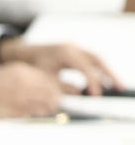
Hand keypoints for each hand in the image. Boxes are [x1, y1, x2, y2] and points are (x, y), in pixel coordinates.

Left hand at [0, 39, 121, 94]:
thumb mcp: (44, 78)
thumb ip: (59, 86)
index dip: (92, 81)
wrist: (23, 53)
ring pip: (96, 60)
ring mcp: (75, 49)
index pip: (84, 67)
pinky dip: (98, 71)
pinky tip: (104, 83)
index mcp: (64, 53)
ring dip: (107, 73)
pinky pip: (91, 61)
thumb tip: (78, 96)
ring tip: (117, 86)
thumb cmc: (31, 66)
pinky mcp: (75, 53)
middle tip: (120, 88)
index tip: (96, 95)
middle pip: (97, 59)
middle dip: (109, 74)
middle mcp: (73, 48)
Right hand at [0, 63, 60, 117]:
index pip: (52, 79)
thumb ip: (29, 79)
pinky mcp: (14, 111)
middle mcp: (24, 83)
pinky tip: (32, 112)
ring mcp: (19, 97)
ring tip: (45, 108)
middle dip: (58, 99)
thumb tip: (49, 89)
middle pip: (53, 92)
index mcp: (23, 71)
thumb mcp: (10, 74)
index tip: (64, 92)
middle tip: (58, 103)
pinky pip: (34, 113)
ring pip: (47, 104)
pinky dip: (37, 114)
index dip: (62, 87)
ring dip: (49, 108)